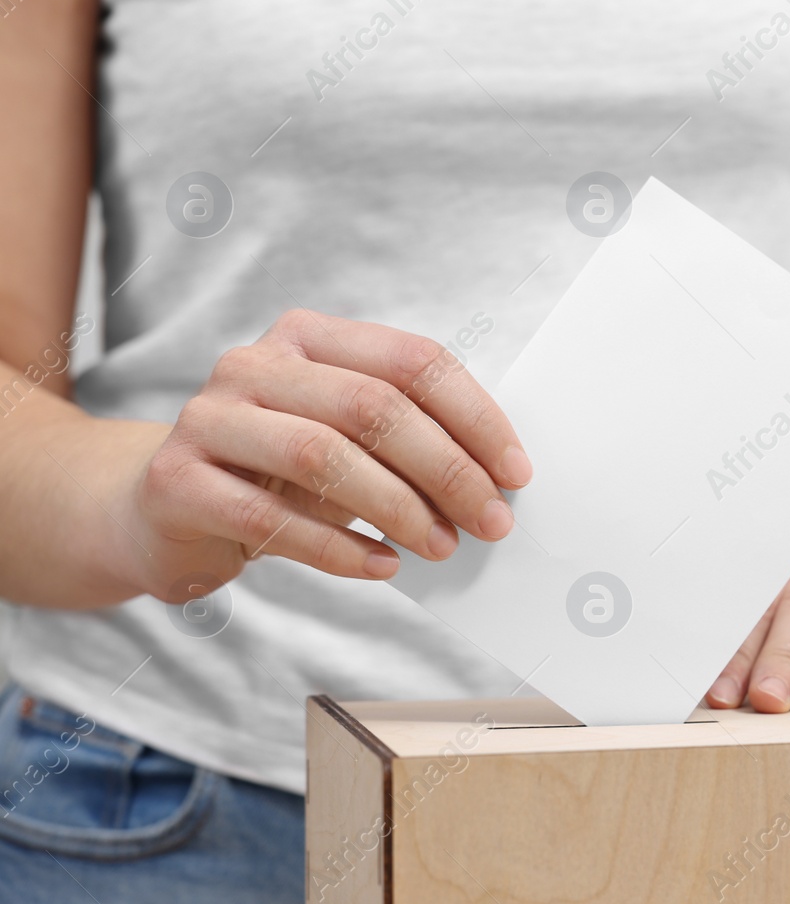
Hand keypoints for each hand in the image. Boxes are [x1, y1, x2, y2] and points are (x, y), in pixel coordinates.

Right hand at [124, 309, 529, 601]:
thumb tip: (498, 479)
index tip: (516, 472)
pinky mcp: (176, 480)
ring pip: (323, 456)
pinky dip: (337, 547)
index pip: (412, 361)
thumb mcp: (344, 440)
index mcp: (310, 337)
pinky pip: (269, 517)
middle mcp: (255, 364)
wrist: (159, 509)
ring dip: (397, 508)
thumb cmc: (278, 474)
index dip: (474, 416)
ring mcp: (209, 418)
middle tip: (490, 521)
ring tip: (441, 546)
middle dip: (446, 469)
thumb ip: (407, 438)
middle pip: (373, 407)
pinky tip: (381, 566)